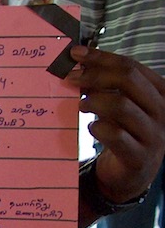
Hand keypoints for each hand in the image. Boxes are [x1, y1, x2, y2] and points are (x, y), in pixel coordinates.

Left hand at [66, 46, 164, 202]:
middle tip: (70, 79)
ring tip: (81, 105)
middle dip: (95, 75)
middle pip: (128, 79)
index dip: (102, 57)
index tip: (75, 54)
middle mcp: (161, 110)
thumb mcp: (120, 106)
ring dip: (94, 101)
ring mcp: (153, 134)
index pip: (131, 66)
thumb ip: (106, 87)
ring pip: (121, 105)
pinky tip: (91, 128)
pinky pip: (115, 135)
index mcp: (159, 92)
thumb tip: (78, 66)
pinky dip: (98, 128)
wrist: (133, 173)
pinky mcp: (138, 156)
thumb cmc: (124, 132)